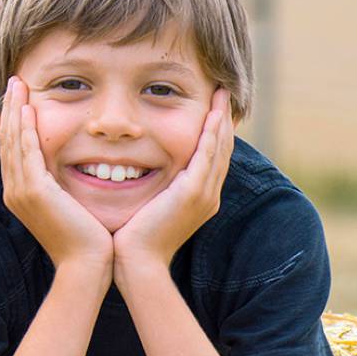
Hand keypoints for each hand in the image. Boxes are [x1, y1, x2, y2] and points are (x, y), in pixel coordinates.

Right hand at [0, 76, 113, 275]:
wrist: (87, 266)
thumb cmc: (87, 239)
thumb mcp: (69, 206)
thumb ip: (63, 186)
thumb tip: (70, 171)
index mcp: (21, 194)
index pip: (13, 149)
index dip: (13, 121)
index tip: (19, 98)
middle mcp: (15, 190)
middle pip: (6, 140)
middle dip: (9, 108)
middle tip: (14, 81)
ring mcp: (21, 191)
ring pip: (12, 141)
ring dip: (14, 110)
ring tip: (17, 85)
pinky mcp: (34, 191)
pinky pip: (25, 152)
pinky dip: (24, 129)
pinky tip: (27, 109)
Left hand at [113, 88, 234, 278]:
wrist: (136, 263)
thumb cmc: (133, 238)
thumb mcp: (148, 207)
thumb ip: (152, 189)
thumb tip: (135, 171)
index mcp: (199, 198)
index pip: (212, 157)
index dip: (215, 131)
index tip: (212, 107)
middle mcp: (207, 195)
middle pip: (222, 149)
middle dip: (223, 119)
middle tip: (222, 92)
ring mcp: (203, 194)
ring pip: (219, 148)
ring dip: (221, 119)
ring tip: (221, 94)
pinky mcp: (193, 192)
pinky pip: (207, 155)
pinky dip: (212, 133)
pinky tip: (212, 114)